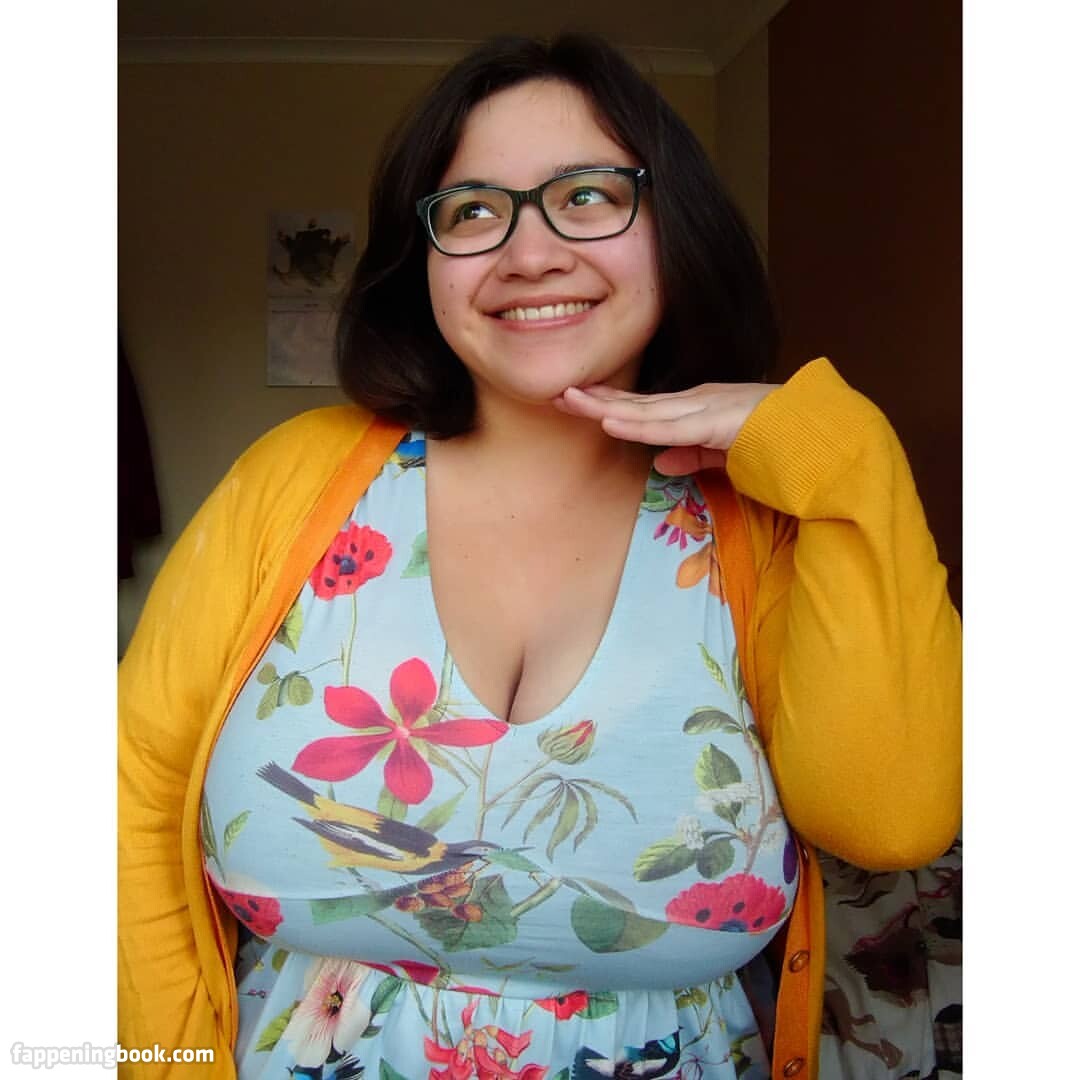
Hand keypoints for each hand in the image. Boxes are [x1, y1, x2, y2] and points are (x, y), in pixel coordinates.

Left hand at [554, 382, 777, 474]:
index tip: (577, 401)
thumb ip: (694, 456)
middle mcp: (700, 401)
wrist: (829, 441)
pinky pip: (671, 426)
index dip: (611, 404)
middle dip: (596, 398)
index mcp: (702, 408)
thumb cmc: (784, 448)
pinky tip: (609, 420)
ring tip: (569, 400)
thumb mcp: (727, 456)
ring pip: (647, 410)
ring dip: (606, 405)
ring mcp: (709, 409)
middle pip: (638, 402)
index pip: (647, 407)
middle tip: (556, 393)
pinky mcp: (719, 423)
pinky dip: (638, 424)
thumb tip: (659, 462)